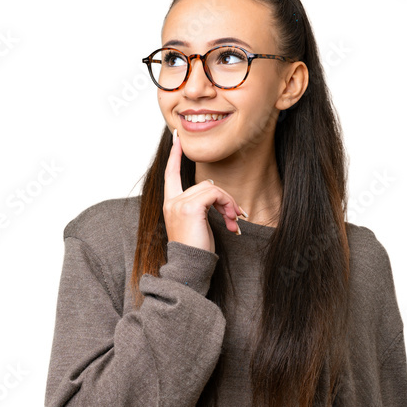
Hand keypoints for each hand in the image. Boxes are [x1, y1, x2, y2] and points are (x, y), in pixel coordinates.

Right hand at [163, 128, 244, 252]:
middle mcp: (171, 201)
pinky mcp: (190, 207)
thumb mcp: (197, 223)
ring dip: (229, 204)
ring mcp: (179, 203)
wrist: (190, 268)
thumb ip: (200, 204)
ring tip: (235, 222)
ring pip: (212, 188)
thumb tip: (212, 187)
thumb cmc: (195, 250)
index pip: (170, 174)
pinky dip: (228, 204)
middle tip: (236, 216)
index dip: (174, 155)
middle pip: (204, 184)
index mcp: (170, 204)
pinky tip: (232, 221)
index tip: (177, 138)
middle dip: (225, 199)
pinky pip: (215, 193)